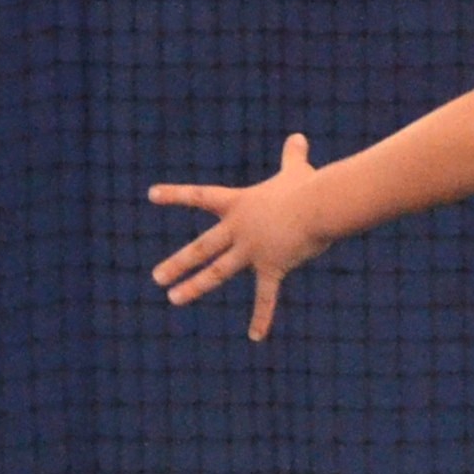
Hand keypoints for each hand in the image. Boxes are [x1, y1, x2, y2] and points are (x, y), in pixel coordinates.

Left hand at [149, 133, 332, 339]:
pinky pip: (266, 297)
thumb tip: (299, 137)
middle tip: (156, 277)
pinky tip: (255, 337)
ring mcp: (253, 251)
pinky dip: (262, 317)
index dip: (176, 195)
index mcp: (239, 204)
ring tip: (174, 298)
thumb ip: (293, 156)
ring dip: (195, 286)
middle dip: (178, 263)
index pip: (201, 197)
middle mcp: (239, 229)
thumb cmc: (310, 187)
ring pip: (218, 272)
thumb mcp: (297, 170)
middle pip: (202, 248)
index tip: (151, 195)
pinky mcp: (272, 268)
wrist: (321, 205)